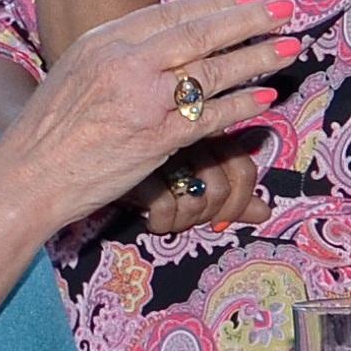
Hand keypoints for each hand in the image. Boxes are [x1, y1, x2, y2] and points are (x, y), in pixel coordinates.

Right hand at [0, 0, 297, 230]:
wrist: (27, 175)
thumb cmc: (48, 128)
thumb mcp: (75, 71)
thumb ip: (118, 54)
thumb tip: (162, 45)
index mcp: (103, 40)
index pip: (172, 12)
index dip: (217, 4)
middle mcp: (126, 63)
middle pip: (200, 32)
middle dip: (249, 18)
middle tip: (284, 8)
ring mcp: (143, 100)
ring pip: (213, 71)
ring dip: (257, 58)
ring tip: (289, 48)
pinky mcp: (156, 138)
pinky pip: (211, 117)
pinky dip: (243, 105)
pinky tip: (267, 97)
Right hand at [120, 137, 270, 240]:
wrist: (87, 158)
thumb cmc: (143, 167)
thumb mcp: (190, 173)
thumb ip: (230, 193)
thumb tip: (263, 213)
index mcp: (205, 128)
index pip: (243, 169)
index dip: (240, 203)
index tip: (221, 220)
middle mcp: (189, 134)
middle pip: (221, 189)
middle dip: (208, 216)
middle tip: (188, 219)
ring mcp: (163, 150)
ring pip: (197, 200)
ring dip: (184, 221)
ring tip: (168, 218)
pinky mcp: (137, 168)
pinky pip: (165, 207)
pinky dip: (162, 223)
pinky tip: (152, 220)